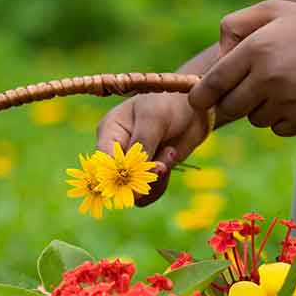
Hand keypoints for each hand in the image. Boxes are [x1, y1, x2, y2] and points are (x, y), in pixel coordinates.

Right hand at [95, 92, 210, 205]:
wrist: (193, 106)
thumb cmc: (168, 102)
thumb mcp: (153, 119)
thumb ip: (142, 144)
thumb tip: (132, 173)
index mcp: (109, 132)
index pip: (103, 161)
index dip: (115, 175)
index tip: (136, 178)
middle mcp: (116, 151)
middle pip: (116, 181)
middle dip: (140, 178)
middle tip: (162, 164)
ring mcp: (132, 165)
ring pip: (133, 191)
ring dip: (155, 179)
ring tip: (170, 152)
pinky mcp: (147, 174)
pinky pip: (149, 192)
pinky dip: (161, 183)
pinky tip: (172, 157)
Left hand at [189, 0, 295, 136]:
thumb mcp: (274, 10)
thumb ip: (235, 24)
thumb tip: (217, 56)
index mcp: (256, 49)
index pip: (212, 84)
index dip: (201, 97)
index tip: (199, 101)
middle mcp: (268, 77)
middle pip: (229, 107)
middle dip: (235, 100)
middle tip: (254, 87)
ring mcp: (286, 101)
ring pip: (254, 120)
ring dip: (262, 109)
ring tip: (285, 86)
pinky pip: (277, 129)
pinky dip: (283, 119)